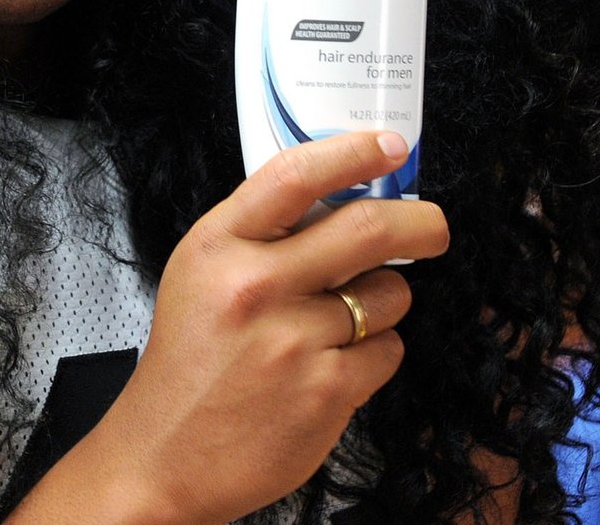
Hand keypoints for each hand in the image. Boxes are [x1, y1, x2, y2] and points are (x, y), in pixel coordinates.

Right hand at [8, 131, 448, 524]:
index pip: (294, 176)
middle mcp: (254, 284)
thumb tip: (342, 196)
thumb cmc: (189, 362)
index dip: (353, 152)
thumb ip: (260, 235)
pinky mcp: (326, 390)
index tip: (389, 145)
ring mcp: (293, 338)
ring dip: (383, 303)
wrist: (166, 454)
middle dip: (420, 223)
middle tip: (433, 227)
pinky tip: (334, 366)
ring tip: (341, 325)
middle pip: (367, 228)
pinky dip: (374, 355)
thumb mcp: (200, 274)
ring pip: (388, 295)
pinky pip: (389, 351)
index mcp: (218, 245)